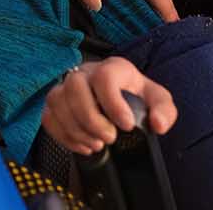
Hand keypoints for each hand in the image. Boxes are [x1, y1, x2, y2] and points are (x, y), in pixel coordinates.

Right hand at [42, 58, 175, 155]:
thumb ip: (164, 110)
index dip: (113, 103)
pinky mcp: (54, 104)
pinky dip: (64, 136)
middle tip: (109, 138)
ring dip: (77, 129)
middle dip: (91, 118)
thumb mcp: (157, 100)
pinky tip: (83, 145)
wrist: (117, 100)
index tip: (126, 125)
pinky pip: (48, 117)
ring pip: (57, 102)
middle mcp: (85, 73)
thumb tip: (158, 124)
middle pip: (75, 86)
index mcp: (113, 68)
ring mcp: (66, 87)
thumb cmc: (135, 97)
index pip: (104, 77)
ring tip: (97, 144)